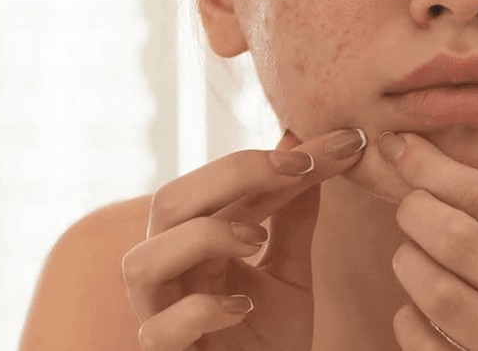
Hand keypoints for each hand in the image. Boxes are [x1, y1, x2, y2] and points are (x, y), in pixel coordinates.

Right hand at [122, 128, 367, 350]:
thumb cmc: (266, 339)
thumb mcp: (289, 272)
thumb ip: (292, 218)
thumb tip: (302, 149)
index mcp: (191, 242)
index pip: (217, 185)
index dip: (269, 159)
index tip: (333, 147)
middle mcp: (168, 271)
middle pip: (168, 203)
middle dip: (230, 175)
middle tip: (295, 170)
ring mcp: (160, 314)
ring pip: (144, 260)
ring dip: (202, 238)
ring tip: (257, 239)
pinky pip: (160, 330)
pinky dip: (199, 311)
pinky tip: (242, 306)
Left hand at [381, 104, 477, 350]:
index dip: (432, 167)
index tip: (398, 146)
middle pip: (457, 239)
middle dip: (415, 213)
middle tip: (409, 208)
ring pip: (437, 293)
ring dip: (410, 265)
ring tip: (414, 256)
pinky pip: (426, 345)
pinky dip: (409, 320)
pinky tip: (421, 309)